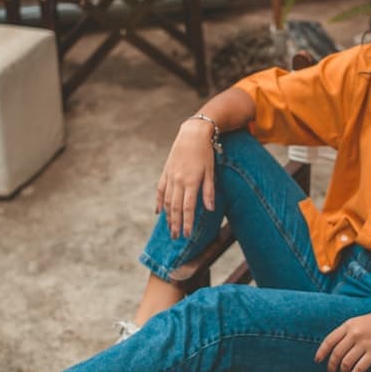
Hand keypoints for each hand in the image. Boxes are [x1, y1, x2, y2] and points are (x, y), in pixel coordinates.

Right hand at [155, 119, 215, 237]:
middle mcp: (178, 181)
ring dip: (168, 216)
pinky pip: (161, 190)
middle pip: (176, 207)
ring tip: (170, 228)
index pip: (188, 208)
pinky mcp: (166, 172)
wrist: (192, 134)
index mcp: (191, 181)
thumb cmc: (205, 153)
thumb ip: (209, 191)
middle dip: (176, 224)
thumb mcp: (210, 171)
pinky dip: (159, 202)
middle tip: (176, 237)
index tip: (187, 235)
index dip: (187, 222)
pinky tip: (159, 212)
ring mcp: (170, 176)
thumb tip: (209, 209)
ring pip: (167, 201)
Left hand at [314, 302, 370, 371]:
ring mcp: (365, 344)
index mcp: (349, 325)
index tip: (317, 360)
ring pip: (346, 362)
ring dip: (342, 371)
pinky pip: (359, 368)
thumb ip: (347, 332)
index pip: (329, 340)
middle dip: (331, 365)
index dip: (321, 352)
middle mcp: (354, 334)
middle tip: (330, 371)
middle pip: (336, 354)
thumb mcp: (359, 321)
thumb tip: (336, 347)